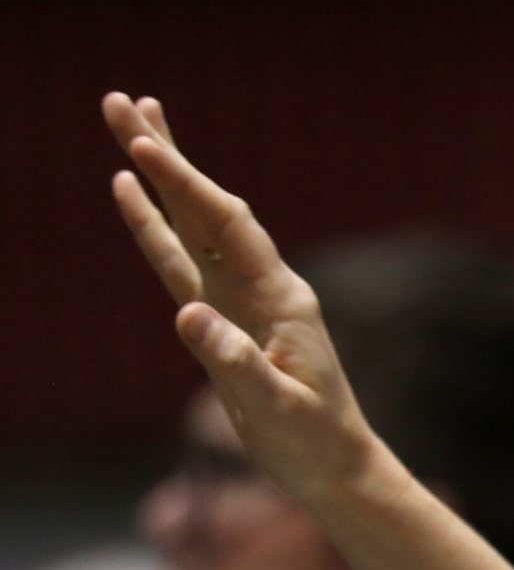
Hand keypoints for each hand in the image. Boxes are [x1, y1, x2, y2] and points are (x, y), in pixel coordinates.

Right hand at [101, 92, 381, 501]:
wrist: (336, 468)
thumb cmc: (314, 443)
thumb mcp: (277, 407)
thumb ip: (236, 361)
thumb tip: (188, 315)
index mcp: (280, 299)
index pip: (226, 227)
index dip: (185, 185)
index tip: (143, 146)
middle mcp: (260, 286)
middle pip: (205, 208)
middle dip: (167, 156)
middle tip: (122, 101)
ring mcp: (239, 298)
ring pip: (191, 225)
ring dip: (162, 177)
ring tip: (130, 125)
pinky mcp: (222, 317)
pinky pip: (181, 261)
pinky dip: (156, 226)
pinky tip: (131, 194)